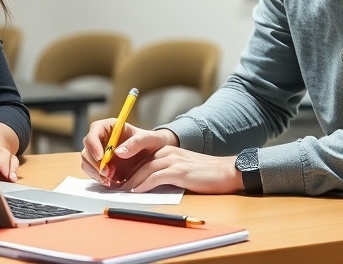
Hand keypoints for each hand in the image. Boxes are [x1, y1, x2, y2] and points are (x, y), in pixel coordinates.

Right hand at [80, 120, 174, 186]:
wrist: (156, 154)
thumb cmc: (152, 141)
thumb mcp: (149, 139)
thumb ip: (135, 143)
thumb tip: (118, 152)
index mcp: (109, 126)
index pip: (94, 131)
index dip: (93, 144)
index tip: (101, 157)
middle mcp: (101, 138)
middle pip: (87, 149)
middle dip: (94, 163)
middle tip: (107, 173)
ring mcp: (100, 153)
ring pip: (87, 162)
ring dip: (95, 172)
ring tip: (110, 180)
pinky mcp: (102, 166)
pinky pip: (93, 172)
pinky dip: (99, 178)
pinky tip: (111, 182)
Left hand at [120, 147, 242, 194]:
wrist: (227, 172)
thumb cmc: (205, 174)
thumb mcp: (182, 169)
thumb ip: (166, 171)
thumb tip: (147, 184)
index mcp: (168, 150)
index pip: (142, 157)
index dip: (129, 169)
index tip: (119, 180)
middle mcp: (169, 151)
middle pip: (140, 162)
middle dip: (126, 175)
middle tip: (115, 188)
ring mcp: (174, 160)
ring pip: (145, 169)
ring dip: (131, 181)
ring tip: (122, 192)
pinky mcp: (179, 170)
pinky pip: (156, 177)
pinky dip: (144, 184)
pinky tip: (137, 191)